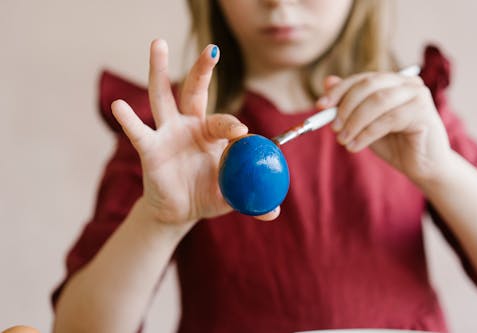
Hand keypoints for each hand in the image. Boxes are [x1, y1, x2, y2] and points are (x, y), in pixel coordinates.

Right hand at [112, 39, 278, 224]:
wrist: (179, 212)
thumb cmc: (207, 196)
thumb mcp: (231, 197)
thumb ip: (251, 200)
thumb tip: (275, 213)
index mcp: (212, 134)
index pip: (224, 122)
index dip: (232, 124)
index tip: (241, 132)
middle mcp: (189, 126)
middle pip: (194, 92)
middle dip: (203, 70)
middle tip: (212, 48)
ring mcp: (167, 134)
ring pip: (163, 97)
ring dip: (159, 71)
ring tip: (157, 43)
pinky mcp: (150, 148)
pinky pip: (139, 132)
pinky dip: (128, 120)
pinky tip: (118, 105)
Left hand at [317, 72, 452, 182]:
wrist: (423, 167)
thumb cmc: (394, 144)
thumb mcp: (364, 124)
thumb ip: (348, 104)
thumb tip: (327, 81)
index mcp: (392, 82)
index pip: (361, 78)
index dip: (339, 90)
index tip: (320, 106)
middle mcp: (407, 83)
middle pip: (368, 85)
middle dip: (346, 106)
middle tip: (334, 127)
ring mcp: (418, 95)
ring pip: (377, 102)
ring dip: (354, 122)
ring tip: (343, 140)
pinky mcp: (423, 111)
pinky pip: (388, 119)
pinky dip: (366, 134)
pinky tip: (355, 146)